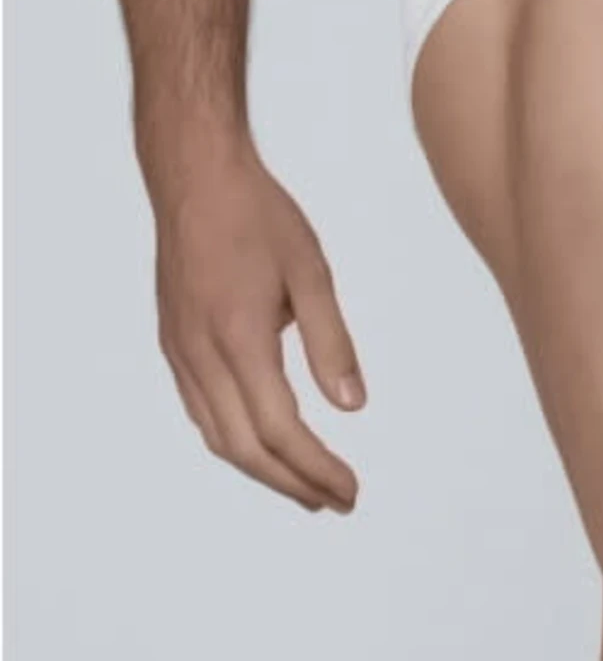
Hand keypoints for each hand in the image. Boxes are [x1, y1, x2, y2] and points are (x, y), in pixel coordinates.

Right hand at [150, 135, 364, 511]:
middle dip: (293, 483)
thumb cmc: (258, 214)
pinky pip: (201, 411)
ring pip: (217, 436)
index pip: (280, 431)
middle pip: (245, 449)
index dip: (316, 469)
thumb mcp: (310, 270)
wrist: (194, 176)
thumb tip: (353, 405)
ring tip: (304, 484)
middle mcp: (202, 356)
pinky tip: (259, 440)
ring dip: (262, 469)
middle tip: (336, 500)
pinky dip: (233, 439)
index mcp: (239, 339)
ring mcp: (181, 353)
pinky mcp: (173, 343)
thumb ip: (331, 341)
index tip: (350, 489)